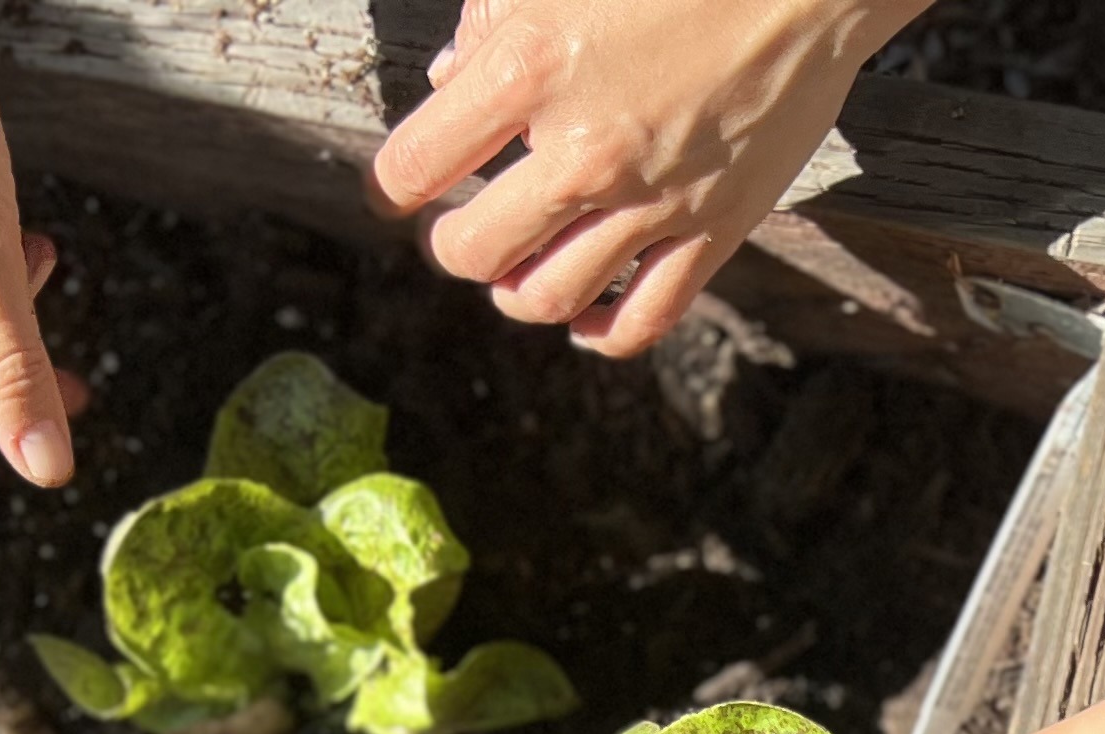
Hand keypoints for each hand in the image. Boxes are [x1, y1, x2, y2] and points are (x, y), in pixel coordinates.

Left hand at [369, 0, 925, 358]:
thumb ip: (488, 22)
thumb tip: (445, 87)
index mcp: (529, 70)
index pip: (412, 168)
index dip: (392, 186)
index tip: (402, 189)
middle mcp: (583, 150)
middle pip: (471, 251)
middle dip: (453, 244)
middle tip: (462, 224)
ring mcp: (650, 203)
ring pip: (544, 298)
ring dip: (515, 290)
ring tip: (517, 264)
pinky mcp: (712, 233)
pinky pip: (640, 322)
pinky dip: (598, 331)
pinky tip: (582, 316)